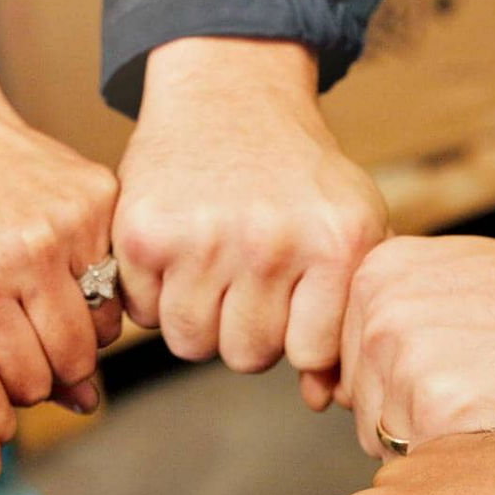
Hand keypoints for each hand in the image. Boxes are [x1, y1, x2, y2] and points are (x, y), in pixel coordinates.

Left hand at [0, 31, 118, 410]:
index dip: (27, 387)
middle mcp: (25, 253)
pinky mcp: (99, 196)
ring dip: (88, 328)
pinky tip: (69, 270)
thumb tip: (87, 403)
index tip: (17, 371)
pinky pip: (122, 273)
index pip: (31, 380)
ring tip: (55, 311)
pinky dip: (103, 283)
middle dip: (61, 365)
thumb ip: (3, 362)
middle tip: (41, 347)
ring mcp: (68, 222)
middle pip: (76, 356)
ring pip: (109, 320)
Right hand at [113, 38, 387, 373]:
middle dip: (246, 329)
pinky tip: (177, 251)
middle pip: (246, 355)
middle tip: (248, 278)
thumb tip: (323, 400)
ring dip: (198, 317)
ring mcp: (204, 237)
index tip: (293, 299)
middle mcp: (271, 242)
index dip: (297, 335)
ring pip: (191, 343)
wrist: (230, 95)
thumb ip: (347, 315)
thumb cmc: (298, 176)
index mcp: (336, 244)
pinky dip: (155, 293)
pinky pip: (145, 313)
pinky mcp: (144, 232)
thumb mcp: (350, 229)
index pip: (309, 352)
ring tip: (213, 268)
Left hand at [337, 237, 494, 456]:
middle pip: (360, 402)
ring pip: (381, 439)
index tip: (453, 362)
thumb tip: (338, 367)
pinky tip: (494, 423)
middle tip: (478, 385)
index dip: (398, 377)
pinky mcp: (434, 413)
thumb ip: (390, 306)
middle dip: (407, 411)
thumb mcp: (451, 273)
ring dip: (426, 439)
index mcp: (376, 273)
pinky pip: (415, 462)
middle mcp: (379, 312)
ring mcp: (404, 363)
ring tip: (488, 401)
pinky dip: (451, 458)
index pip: (348, 359)